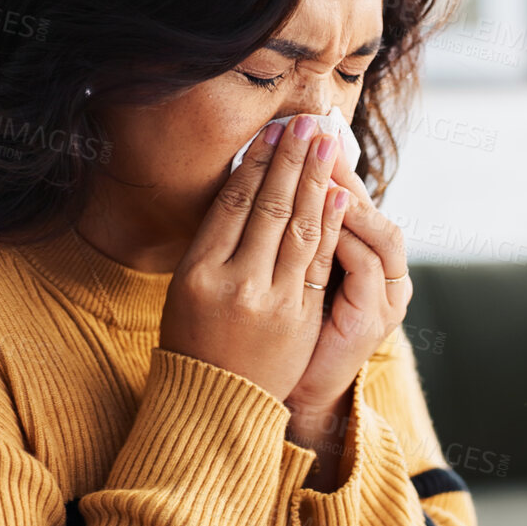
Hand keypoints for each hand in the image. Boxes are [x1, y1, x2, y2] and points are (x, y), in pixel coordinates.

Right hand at [159, 115, 352, 402]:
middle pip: (268, 206)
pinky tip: (339, 195)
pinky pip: (318, 261)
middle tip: (307, 123)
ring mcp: (269, 300)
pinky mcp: (299, 317)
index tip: (274, 133)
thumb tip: (243, 186)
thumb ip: (213, 244)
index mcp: (197, 270)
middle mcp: (232, 281)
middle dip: (292, 160)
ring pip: (298, 228)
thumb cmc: (196, 339)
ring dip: (316, 181)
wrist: (216, 402)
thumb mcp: (187, 289)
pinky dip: (331, 224)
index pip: (232, 202)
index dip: (256, 163)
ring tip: (327, 145)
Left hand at [284, 152, 410, 415]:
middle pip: (365, 209)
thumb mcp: (297, 282)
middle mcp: (385, 277)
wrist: (291, 398)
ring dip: (345, 193)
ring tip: (320, 158)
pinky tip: (329, 206)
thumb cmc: (285, 340)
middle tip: (314, 130)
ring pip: (374, 231)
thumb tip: (277, 181)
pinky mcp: (371, 320)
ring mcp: (384, 298)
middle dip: (337, 169)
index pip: (351, 203)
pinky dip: (347, 234)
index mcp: (368, 264)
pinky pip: (364, 265)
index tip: (305, 132)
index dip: (330, 168)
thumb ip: (300, 239)